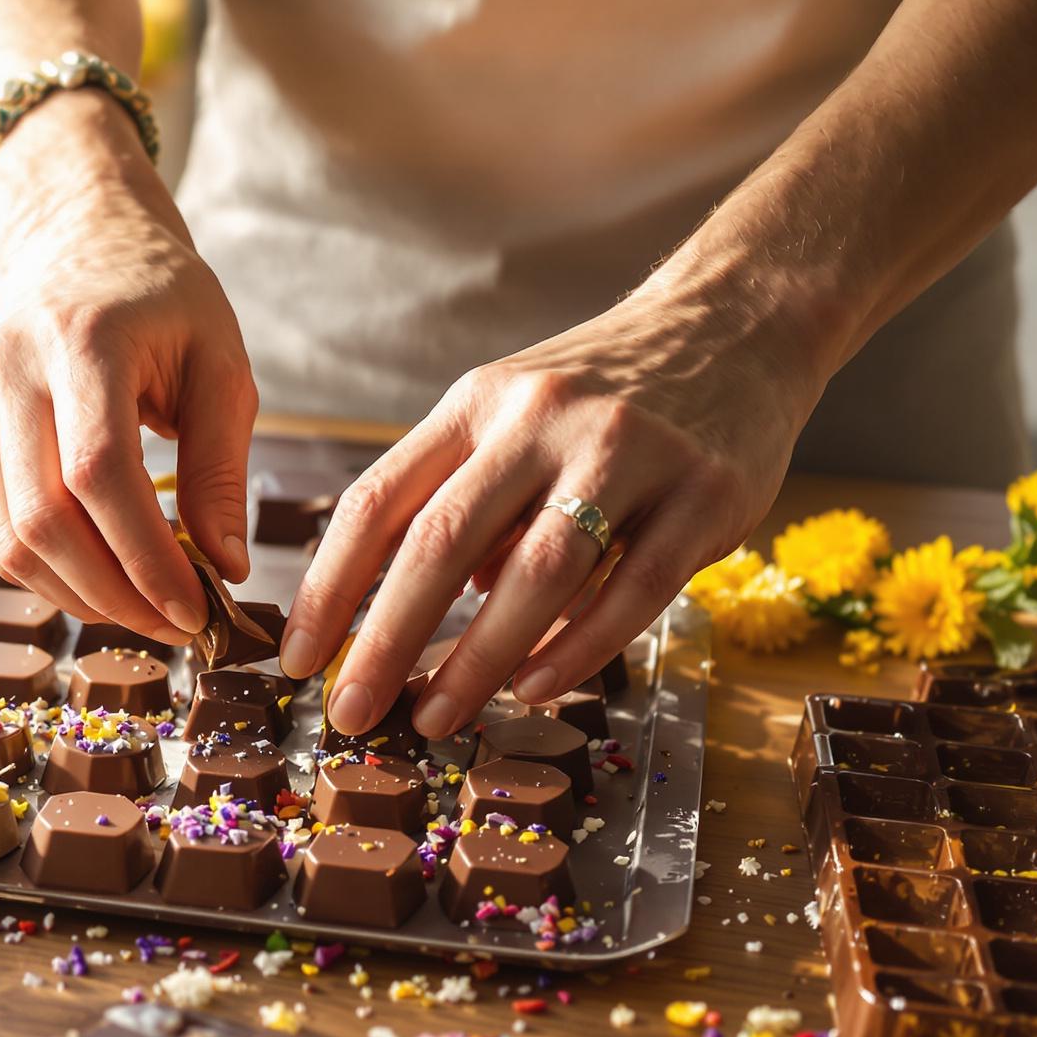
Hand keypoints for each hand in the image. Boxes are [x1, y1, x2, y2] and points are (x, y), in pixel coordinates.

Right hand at [0, 95, 258, 646]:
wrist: (79, 244)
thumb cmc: (163, 300)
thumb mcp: (220, 362)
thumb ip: (222, 464)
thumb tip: (224, 568)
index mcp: (84, 341)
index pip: (98, 471)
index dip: (143, 555)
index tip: (195, 607)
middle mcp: (12, 373)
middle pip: (43, 518)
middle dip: (114, 593)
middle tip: (177, 625)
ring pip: (9, 539)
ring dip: (79, 596)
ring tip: (143, 612)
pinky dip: (47, 576)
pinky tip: (101, 584)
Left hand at [280, 281, 826, 738]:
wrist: (739, 320)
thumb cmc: (606, 390)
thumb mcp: (513, 420)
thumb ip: (466, 508)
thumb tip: (407, 620)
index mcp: (477, 404)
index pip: (379, 501)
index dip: (328, 586)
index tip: (297, 657)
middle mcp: (541, 419)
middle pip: (442, 541)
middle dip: (386, 638)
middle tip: (351, 711)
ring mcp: (628, 452)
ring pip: (538, 570)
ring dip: (478, 656)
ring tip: (437, 716)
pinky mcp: (705, 492)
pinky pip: (632, 587)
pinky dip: (577, 645)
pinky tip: (534, 688)